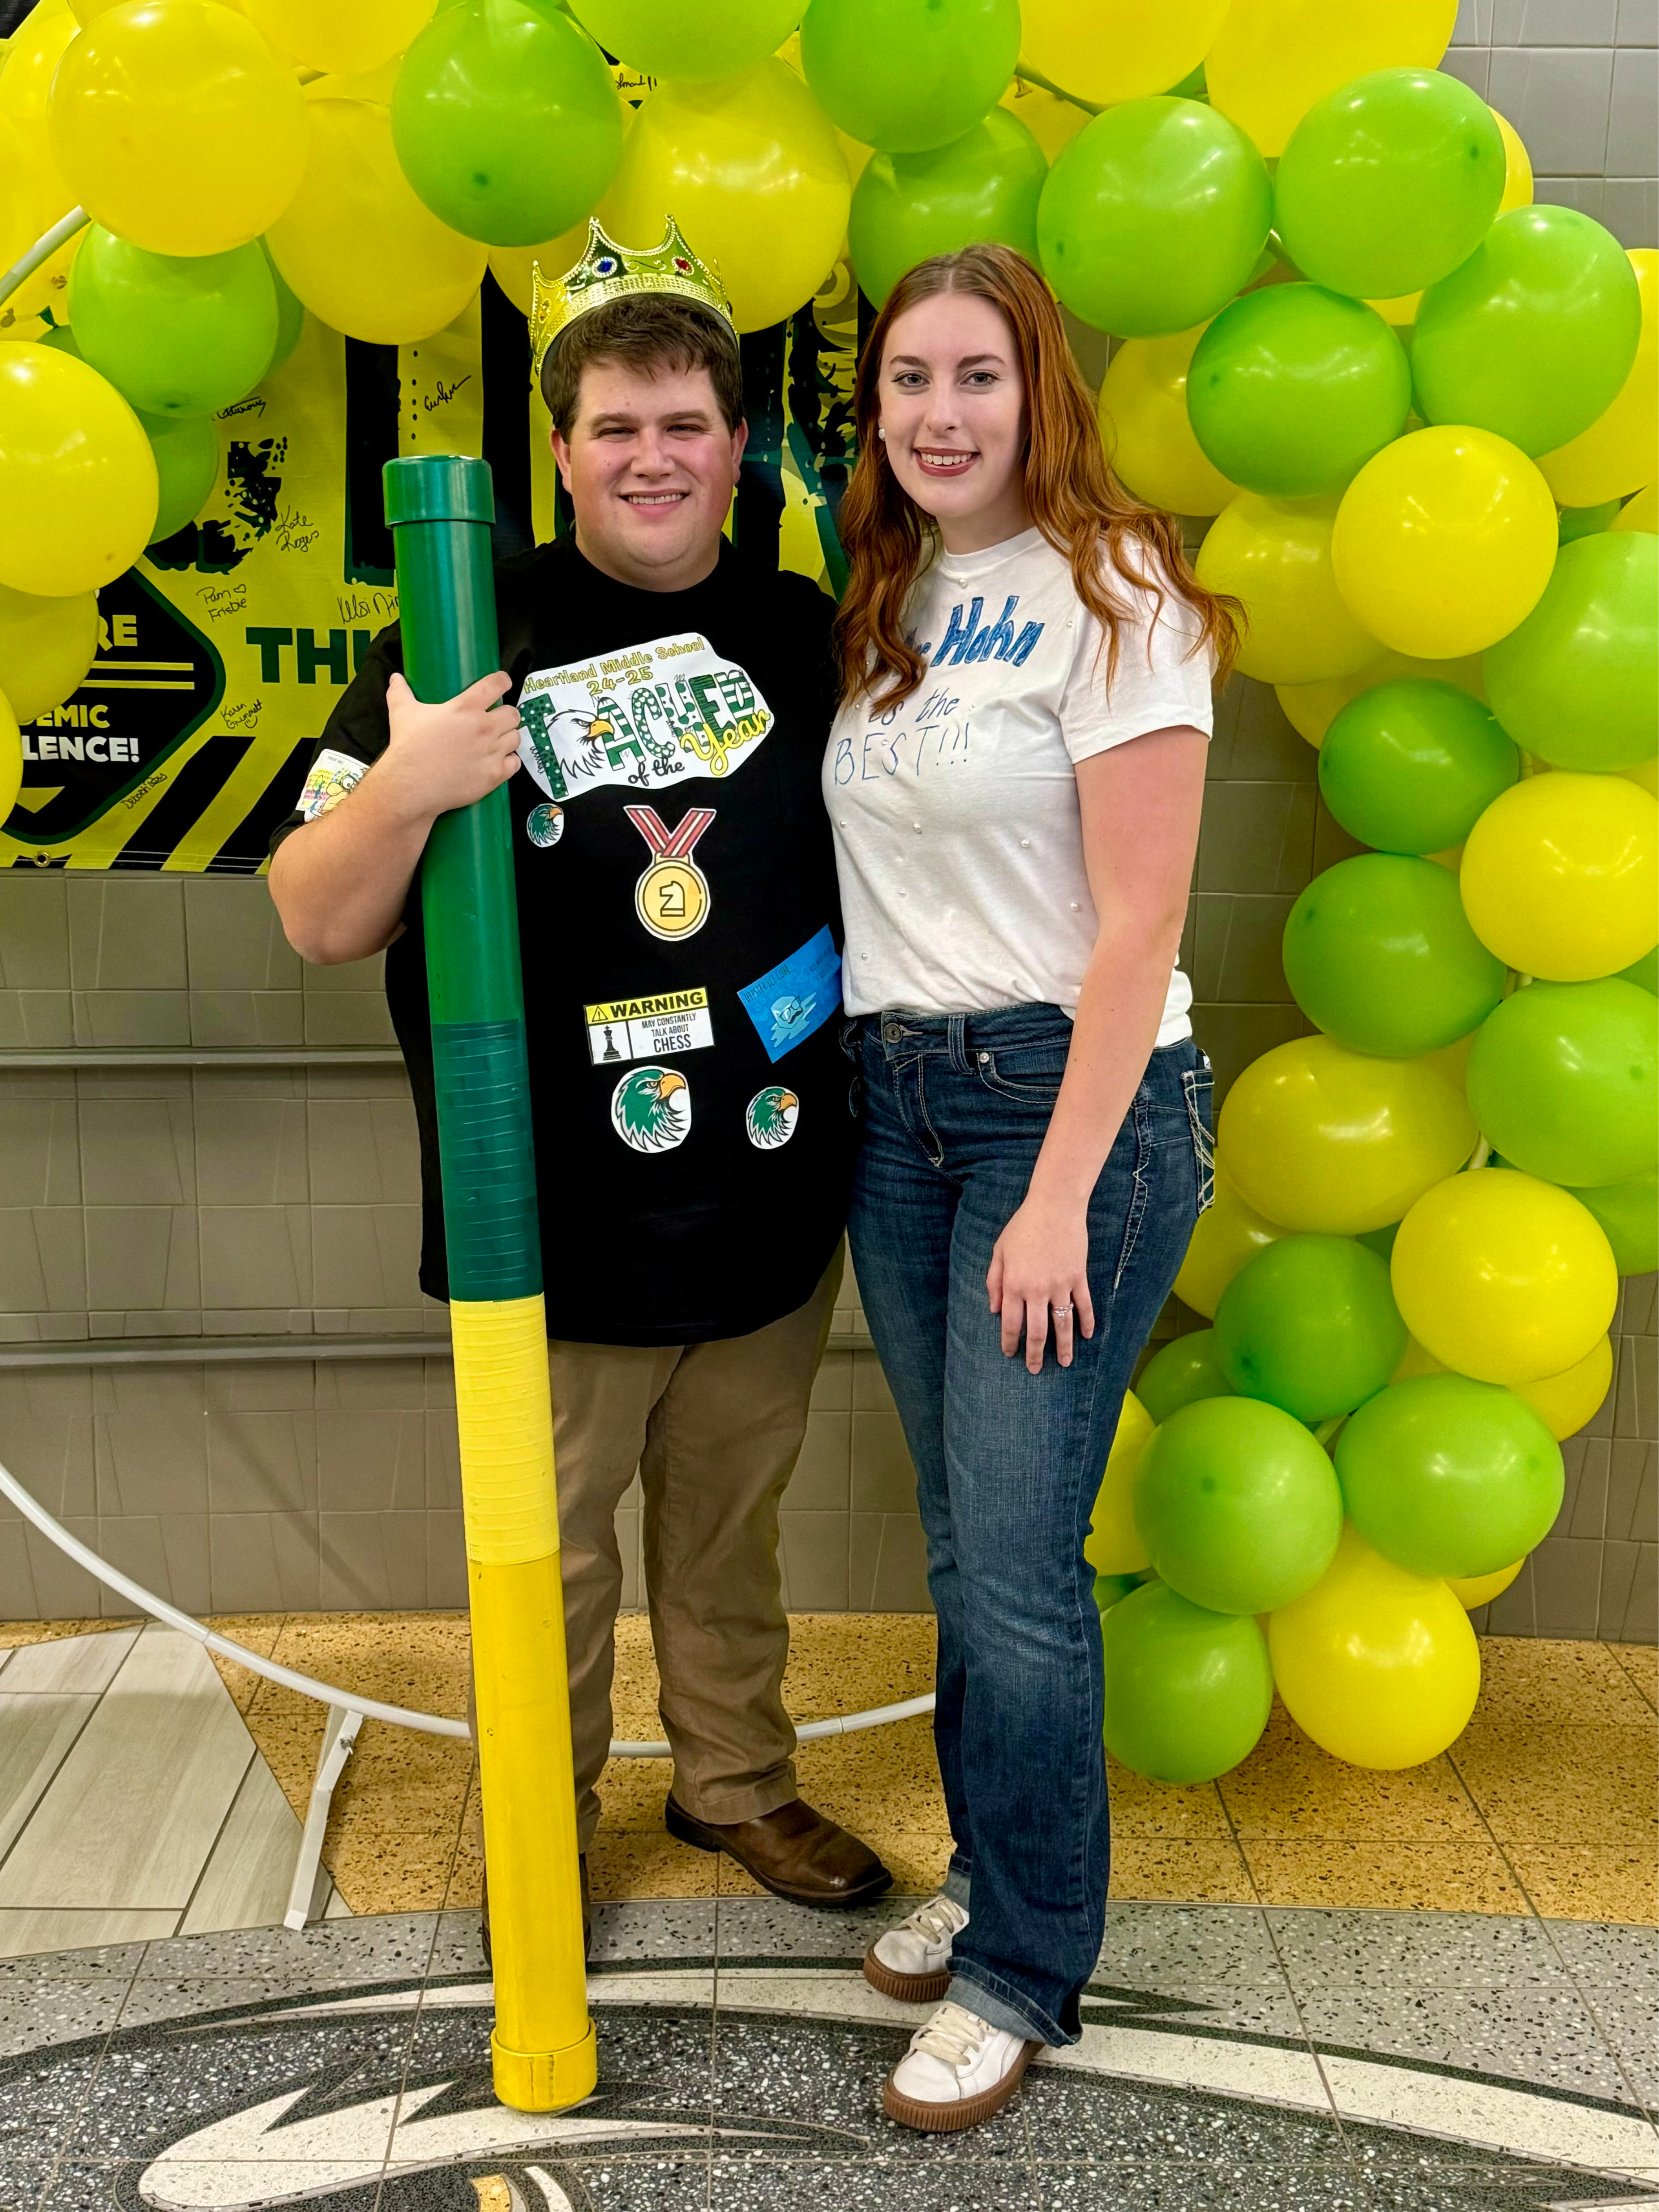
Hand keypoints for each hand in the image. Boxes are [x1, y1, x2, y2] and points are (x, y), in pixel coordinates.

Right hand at [380, 668, 520, 822]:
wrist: (410, 785)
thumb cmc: (408, 747)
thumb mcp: (402, 713)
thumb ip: (400, 692)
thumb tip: (396, 678)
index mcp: (466, 707)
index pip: (496, 685)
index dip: (503, 681)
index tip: (503, 682)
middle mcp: (484, 728)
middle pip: (512, 713)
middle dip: (506, 715)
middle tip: (496, 719)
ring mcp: (492, 752)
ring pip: (516, 737)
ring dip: (508, 737)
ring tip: (498, 740)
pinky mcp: (495, 775)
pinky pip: (515, 763)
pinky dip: (509, 760)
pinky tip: (500, 760)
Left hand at [987, 1193, 1094, 1374]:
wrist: (1055, 1207)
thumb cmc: (1023, 1227)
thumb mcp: (999, 1251)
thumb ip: (994, 1281)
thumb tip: (994, 1309)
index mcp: (1014, 1285)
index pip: (1011, 1323)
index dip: (1010, 1342)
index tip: (1010, 1354)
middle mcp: (1037, 1290)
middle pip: (1037, 1331)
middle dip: (1034, 1354)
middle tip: (1034, 1369)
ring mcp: (1060, 1285)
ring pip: (1063, 1324)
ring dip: (1063, 1347)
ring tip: (1064, 1363)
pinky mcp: (1078, 1278)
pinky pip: (1084, 1306)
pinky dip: (1087, 1322)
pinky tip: (1087, 1336)